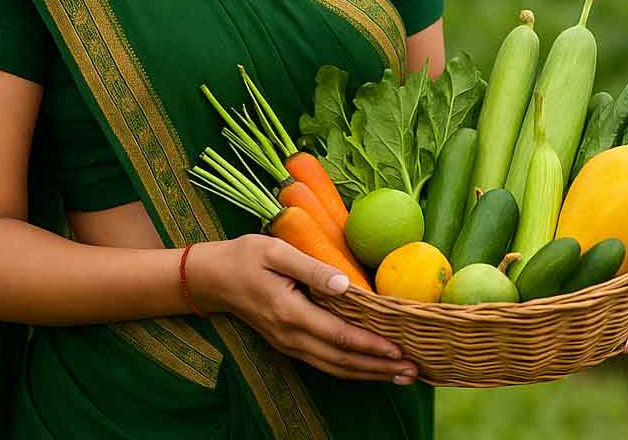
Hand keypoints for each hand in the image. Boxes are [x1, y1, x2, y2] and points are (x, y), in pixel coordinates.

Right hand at [189, 234, 418, 384]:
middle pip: (341, 361)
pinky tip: (371, 368)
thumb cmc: (245, 257)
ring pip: (335, 368)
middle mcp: (290, 336)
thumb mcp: (275, 251)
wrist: (212, 278)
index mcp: (290, 312)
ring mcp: (289, 344)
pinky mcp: (289, 344)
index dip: (370, 346)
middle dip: (379, 368)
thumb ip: (311, 268)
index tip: (399, 350)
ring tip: (401, 375)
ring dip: (369, 374)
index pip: (338, 336)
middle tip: (414, 371)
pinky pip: (325, 364)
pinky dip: (352, 369)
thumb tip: (346, 285)